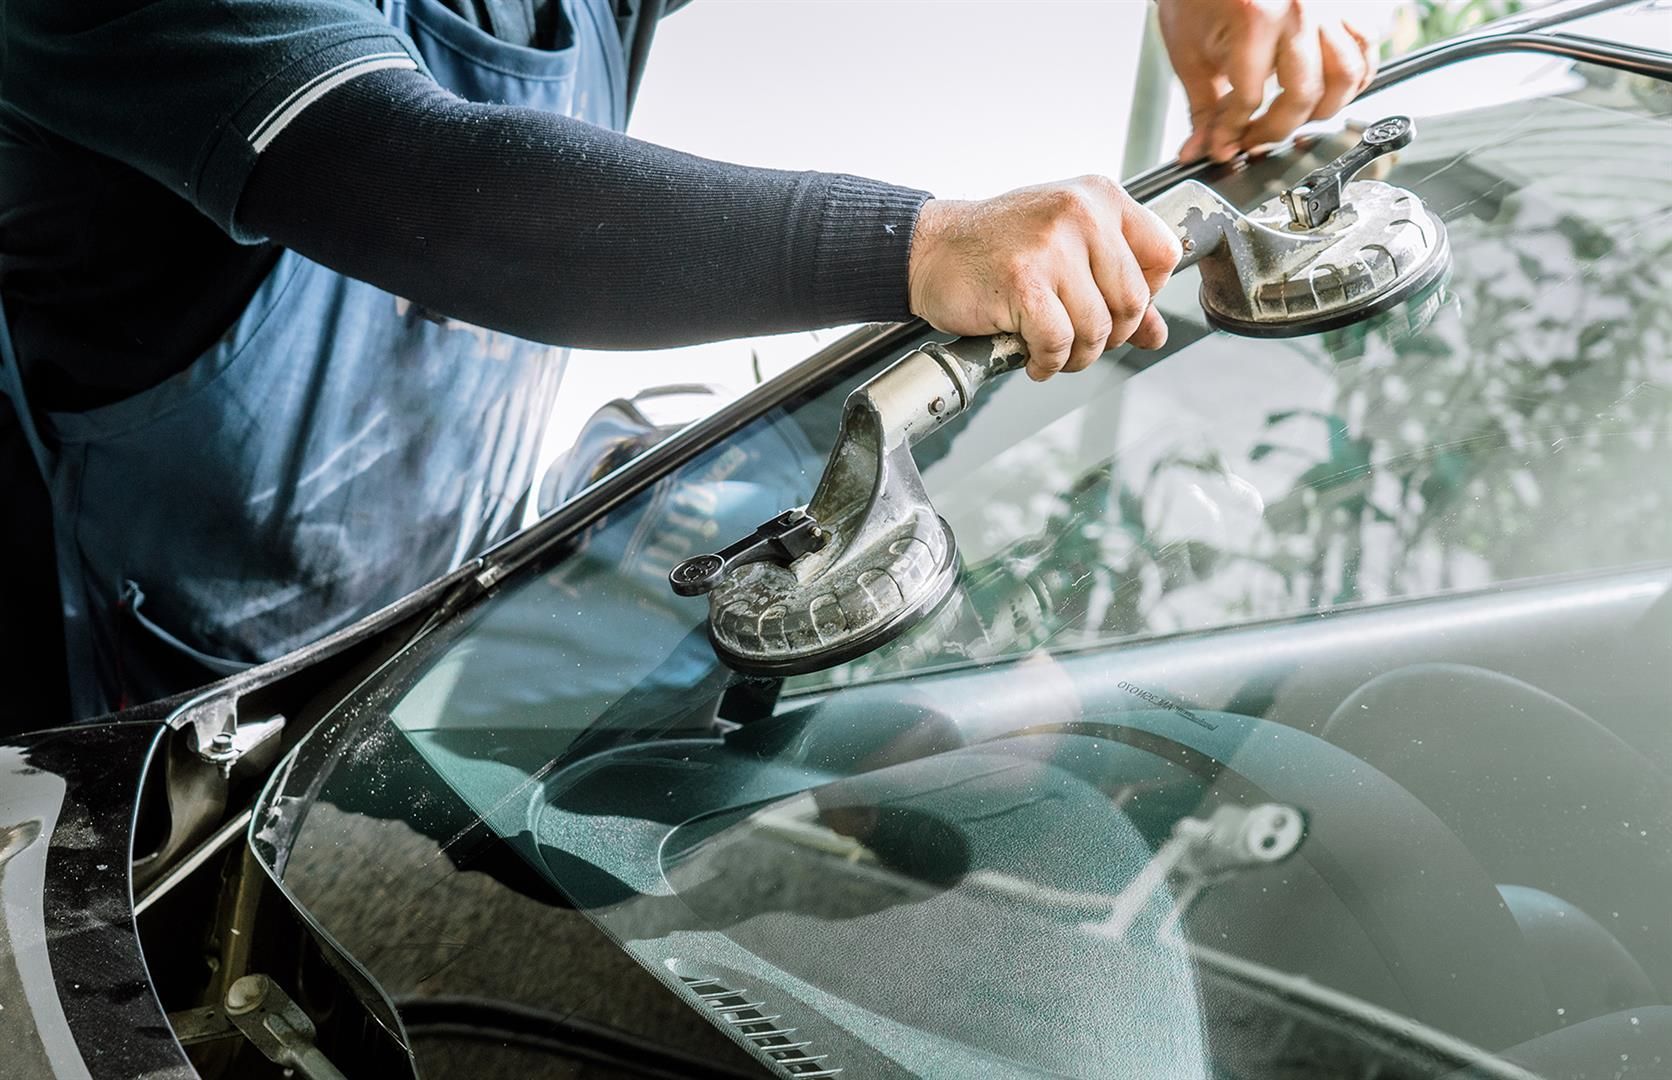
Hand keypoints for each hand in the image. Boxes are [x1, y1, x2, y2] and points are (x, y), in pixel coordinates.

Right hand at [906, 177, 1181, 381]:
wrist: (932, 249)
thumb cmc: (998, 248)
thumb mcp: (1067, 251)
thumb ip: (1115, 288)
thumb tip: (1155, 335)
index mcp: (1100, 198)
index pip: (1164, 255)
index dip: (1148, 294)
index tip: (1114, 307)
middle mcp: (1081, 214)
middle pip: (1133, 301)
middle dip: (1109, 336)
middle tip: (1079, 340)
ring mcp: (1052, 246)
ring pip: (1097, 329)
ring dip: (1076, 355)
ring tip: (1052, 351)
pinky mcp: (1024, 281)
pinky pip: (1058, 343)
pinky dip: (1048, 362)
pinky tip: (1032, 356)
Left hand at [1158, 0, 1375, 162]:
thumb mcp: (1189, 54)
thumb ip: (1203, 108)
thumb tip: (1202, 149)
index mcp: (1255, 19)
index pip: (1250, 98)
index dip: (1233, 132)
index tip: (1223, 147)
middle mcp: (1298, 10)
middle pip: (1304, 94)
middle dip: (1277, 130)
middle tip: (1255, 140)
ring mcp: (1325, 5)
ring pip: (1347, 74)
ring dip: (1323, 109)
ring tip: (1294, 120)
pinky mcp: (1340, 4)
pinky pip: (1364, 45)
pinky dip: (1353, 77)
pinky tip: (1329, 91)